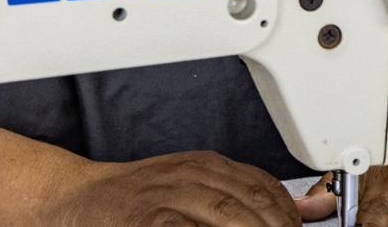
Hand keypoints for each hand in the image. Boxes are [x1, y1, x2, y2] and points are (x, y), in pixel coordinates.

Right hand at [42, 150, 305, 226]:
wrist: (74, 198)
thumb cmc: (137, 201)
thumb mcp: (196, 189)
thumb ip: (249, 198)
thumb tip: (312, 209)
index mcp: (207, 166)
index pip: (266, 187)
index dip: (289, 214)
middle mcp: (190, 176)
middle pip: (251, 205)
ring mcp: (167, 199)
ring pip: (227, 217)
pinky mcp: (147, 221)